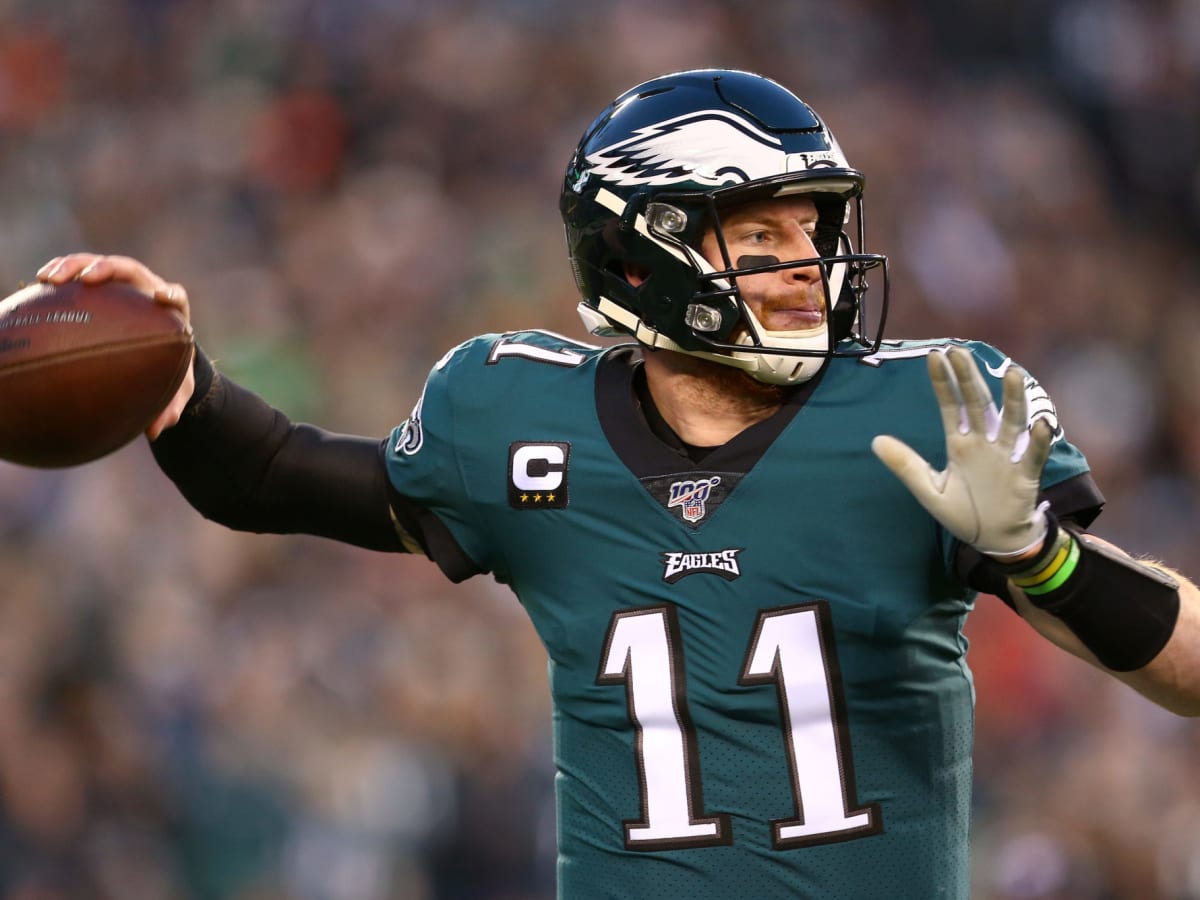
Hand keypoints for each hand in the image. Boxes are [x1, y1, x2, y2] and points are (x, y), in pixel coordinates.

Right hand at [37, 253, 194, 439]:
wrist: (157, 352)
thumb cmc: (167, 368)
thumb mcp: (173, 389)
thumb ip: (170, 406)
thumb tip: (156, 430)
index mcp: (171, 311)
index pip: (176, 296)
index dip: (170, 295)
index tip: (161, 298)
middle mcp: (146, 291)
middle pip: (130, 270)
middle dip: (108, 269)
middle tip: (88, 278)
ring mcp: (122, 285)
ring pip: (98, 266)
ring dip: (74, 266)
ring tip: (50, 277)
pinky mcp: (100, 286)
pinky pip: (78, 275)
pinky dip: (61, 274)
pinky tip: (40, 282)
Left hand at [871, 347, 1053, 559]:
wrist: (994, 540)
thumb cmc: (964, 512)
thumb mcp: (929, 490)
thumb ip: (906, 465)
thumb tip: (875, 441)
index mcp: (960, 444)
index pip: (951, 405)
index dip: (943, 382)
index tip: (936, 355)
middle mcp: (984, 443)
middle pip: (978, 404)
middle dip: (969, 378)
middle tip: (960, 350)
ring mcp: (1007, 457)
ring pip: (1011, 422)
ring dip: (1013, 399)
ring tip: (1012, 373)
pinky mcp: (1025, 476)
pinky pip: (1033, 454)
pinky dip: (1038, 440)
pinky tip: (1041, 423)